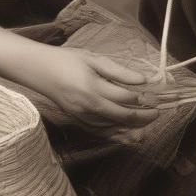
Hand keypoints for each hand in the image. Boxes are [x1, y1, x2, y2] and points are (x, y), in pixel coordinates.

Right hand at [29, 45, 155, 133]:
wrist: (38, 71)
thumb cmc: (67, 60)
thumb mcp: (93, 59)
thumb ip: (118, 71)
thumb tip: (142, 80)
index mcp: (93, 87)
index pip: (124, 97)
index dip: (143, 99)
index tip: (156, 98)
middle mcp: (88, 105)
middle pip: (121, 116)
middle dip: (142, 117)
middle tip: (157, 113)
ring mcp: (81, 116)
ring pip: (111, 128)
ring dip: (131, 129)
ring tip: (146, 129)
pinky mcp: (77, 120)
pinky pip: (99, 132)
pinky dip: (114, 136)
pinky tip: (126, 136)